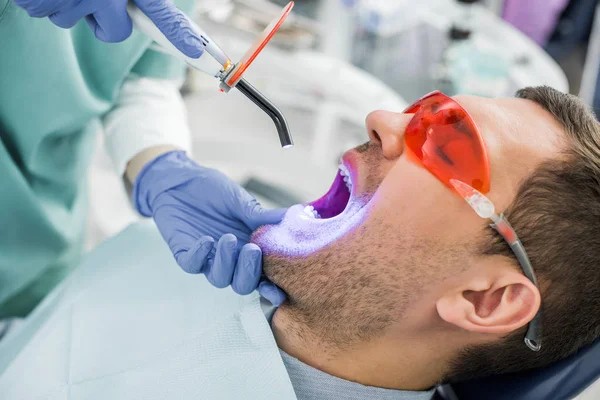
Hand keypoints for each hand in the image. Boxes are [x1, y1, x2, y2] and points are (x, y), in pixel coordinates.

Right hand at [13, 0, 203, 57]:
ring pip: (74, 19)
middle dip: (105, 20)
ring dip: (70, 4)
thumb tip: (150, 5)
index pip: (160, 12)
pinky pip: (46, 12)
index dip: (177, 33)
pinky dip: (45, 0)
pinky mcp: (42, 2)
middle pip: (115, 31)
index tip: (194, 51)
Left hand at [133, 150, 286, 305]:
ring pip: (219, 279)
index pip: (263, 276)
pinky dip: (200, 255)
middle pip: (242, 285)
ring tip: (228, 238)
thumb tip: (297, 215)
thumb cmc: (213, 190)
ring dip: (226, 262)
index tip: (280, 291)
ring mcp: (208, 258)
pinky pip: (192, 265)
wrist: (180, 178)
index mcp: (249, 248)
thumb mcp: (240, 200)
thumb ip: (262, 215)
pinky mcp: (185, 253)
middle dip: (249, 272)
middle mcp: (230, 259)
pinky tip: (207, 239)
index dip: (272, 288)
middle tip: (252, 250)